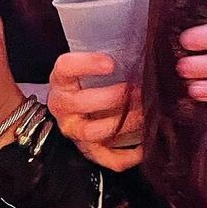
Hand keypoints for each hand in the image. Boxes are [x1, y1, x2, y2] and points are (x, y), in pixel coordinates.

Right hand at [48, 54, 143, 170]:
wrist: (71, 107)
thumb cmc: (86, 82)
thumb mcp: (87, 66)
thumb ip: (106, 58)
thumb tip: (142, 48)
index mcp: (61, 80)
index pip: (66, 68)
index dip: (87, 64)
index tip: (111, 63)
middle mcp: (63, 107)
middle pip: (82, 103)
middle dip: (114, 97)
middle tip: (138, 90)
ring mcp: (74, 131)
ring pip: (94, 132)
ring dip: (124, 123)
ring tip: (145, 113)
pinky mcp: (88, 151)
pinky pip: (106, 159)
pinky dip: (127, 156)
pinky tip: (144, 146)